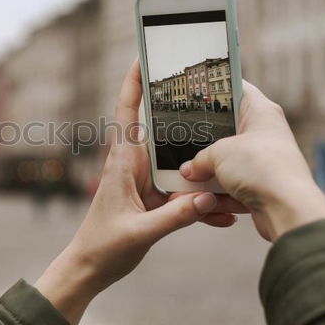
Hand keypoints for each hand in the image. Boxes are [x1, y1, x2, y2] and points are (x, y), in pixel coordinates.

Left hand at [35, 59, 244, 324]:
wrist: (91, 269)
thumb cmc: (103, 247)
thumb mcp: (140, 233)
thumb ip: (174, 217)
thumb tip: (208, 200)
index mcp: (124, 163)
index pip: (128, 113)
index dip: (134, 83)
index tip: (145, 55)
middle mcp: (135, 166)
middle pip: (163, 131)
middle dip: (187, 115)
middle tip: (216, 98)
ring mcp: (146, 182)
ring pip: (180, 164)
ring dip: (204, 168)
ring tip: (233, 170)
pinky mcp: (154, 199)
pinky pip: (184, 193)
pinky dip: (202, 202)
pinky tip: (224, 213)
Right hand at [180, 80, 324, 241]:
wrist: (288, 210)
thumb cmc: (262, 169)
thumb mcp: (219, 154)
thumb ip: (199, 159)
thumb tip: (189, 170)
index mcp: (261, 112)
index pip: (237, 89)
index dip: (215, 88)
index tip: (193, 92)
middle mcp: (264, 134)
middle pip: (225, 131)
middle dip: (201, 143)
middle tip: (178, 141)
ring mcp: (262, 161)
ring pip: (225, 163)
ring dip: (205, 175)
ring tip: (183, 180)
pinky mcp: (259, 186)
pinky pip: (230, 187)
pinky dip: (216, 195)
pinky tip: (200, 201)